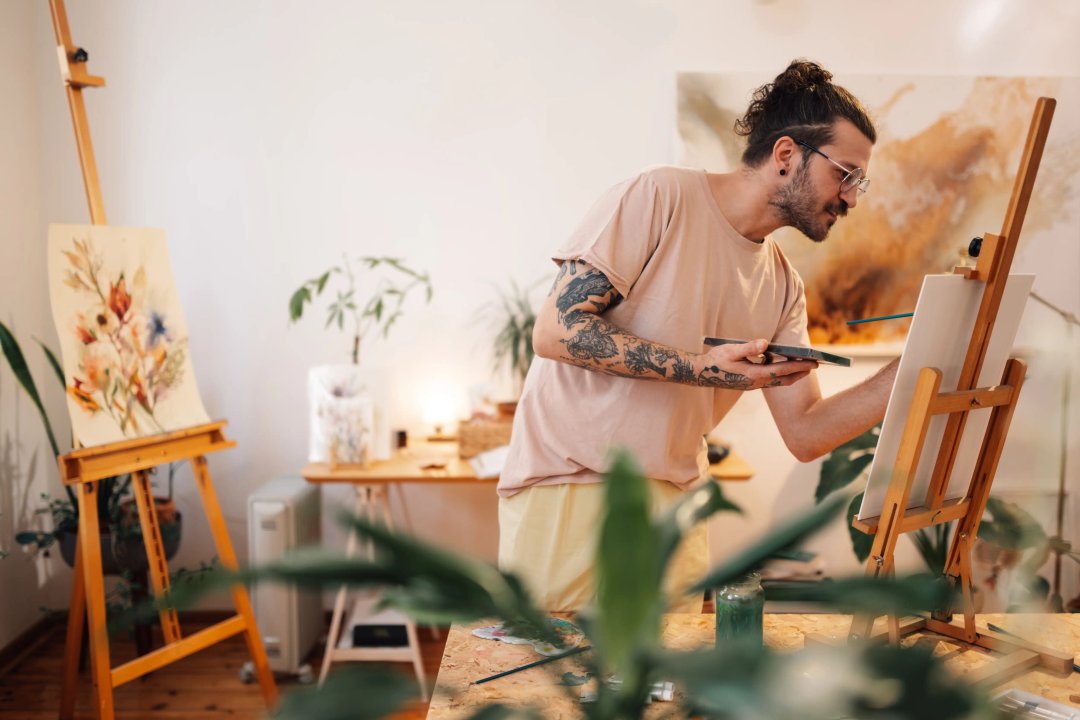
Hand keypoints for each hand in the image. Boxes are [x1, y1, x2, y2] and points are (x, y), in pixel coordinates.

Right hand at [697, 339, 815, 389]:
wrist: (702, 374)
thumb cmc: (716, 360)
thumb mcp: (731, 350)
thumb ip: (749, 347)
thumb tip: (765, 343)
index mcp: (754, 374)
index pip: (783, 369)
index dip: (800, 365)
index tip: (814, 362)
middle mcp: (757, 382)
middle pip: (785, 379)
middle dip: (801, 372)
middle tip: (815, 365)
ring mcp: (754, 385)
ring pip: (778, 381)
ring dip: (792, 374)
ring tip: (803, 366)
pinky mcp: (750, 384)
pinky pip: (770, 380)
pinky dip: (780, 374)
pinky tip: (780, 365)